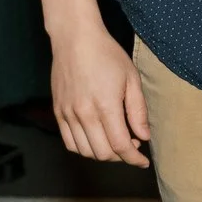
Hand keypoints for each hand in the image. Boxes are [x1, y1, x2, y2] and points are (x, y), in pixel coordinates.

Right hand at [50, 23, 150, 166]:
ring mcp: (68, 114)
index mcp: (106, 106)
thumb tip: (143, 137)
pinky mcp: (58, 112)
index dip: (134, 159)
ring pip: (85, 151)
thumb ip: (138, 111)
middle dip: (121, 157)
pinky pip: (69, 142)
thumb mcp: (131, 78)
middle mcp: (84, 114)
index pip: (120, 146)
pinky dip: (84, 148)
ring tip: (115, 143)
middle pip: (103, 153)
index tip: (143, 162)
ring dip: (102, 154)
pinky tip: (95, 139)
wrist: (75, 39)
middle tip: (132, 147)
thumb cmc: (107, 55)